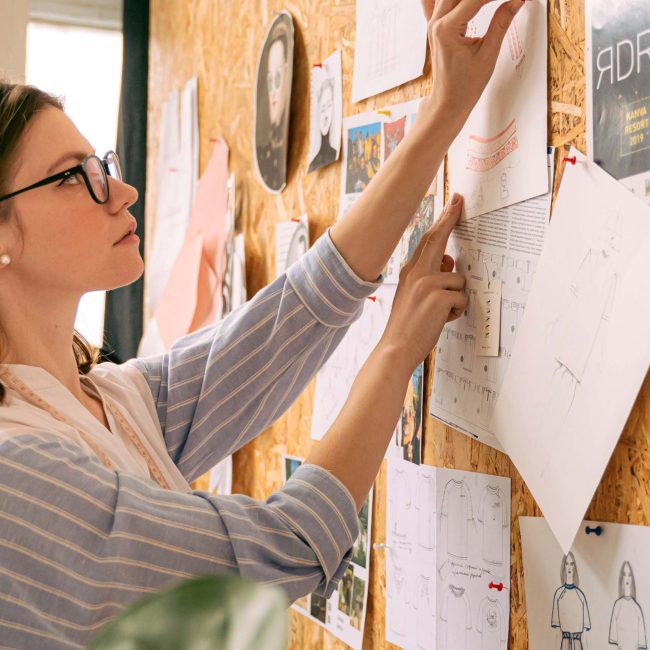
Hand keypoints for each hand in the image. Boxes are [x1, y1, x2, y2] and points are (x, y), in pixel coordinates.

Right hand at [380, 195, 467, 370]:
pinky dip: (456, 311)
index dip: (441, 221)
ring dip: (455, 298)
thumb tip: (450, 266)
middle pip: (438, 239)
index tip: (452, 204)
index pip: (427, 240)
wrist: (396, 347)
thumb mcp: (413, 296)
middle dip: (450, 218)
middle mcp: (417, 272)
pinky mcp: (440, 296)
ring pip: (459, 280)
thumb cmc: (406, 326)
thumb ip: (429, 278)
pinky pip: (462, 298)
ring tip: (439, 313)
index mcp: (410, 272)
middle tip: (459, 201)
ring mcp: (428, 283)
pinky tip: (441, 320)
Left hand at [421, 0, 525, 125]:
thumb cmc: (466, 84)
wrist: (448, 101)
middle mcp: (436, 23)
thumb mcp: (488, 54)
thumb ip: (501, 23)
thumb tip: (517, 0)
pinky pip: (438, 2)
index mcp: (447, 30)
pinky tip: (466, 2)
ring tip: (492, 1)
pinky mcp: (435, 26)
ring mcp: (432, 23)